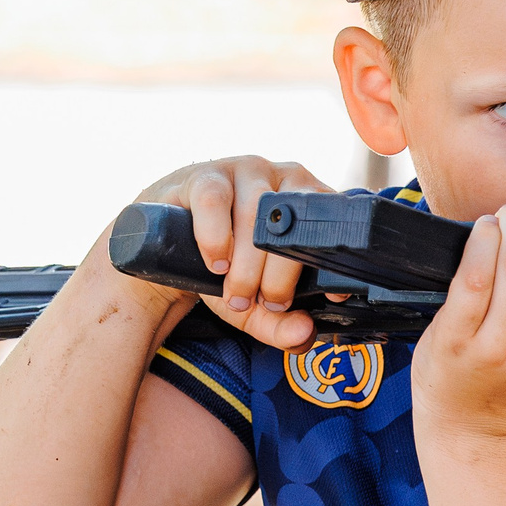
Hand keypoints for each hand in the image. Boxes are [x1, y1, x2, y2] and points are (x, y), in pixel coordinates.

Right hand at [119, 155, 329, 350]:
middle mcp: (285, 181)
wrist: (172, 244)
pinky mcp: (208, 175)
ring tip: (234, 292)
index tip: (330, 295)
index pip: (333, 224)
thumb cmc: (225, 266)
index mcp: (311, 205)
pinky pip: (214, 201)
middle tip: (262, 304)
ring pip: (255, 214)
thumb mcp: (255, 306)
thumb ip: (281, 326)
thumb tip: (303, 334)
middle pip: (292, 226)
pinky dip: (215, 237)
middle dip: (278, 277)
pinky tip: (215, 263)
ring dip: (246, 264)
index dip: (332, 260)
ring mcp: (247, 172)